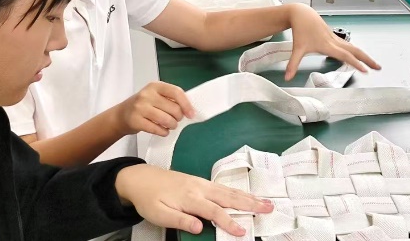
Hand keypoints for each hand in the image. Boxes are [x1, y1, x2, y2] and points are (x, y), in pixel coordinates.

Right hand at [113, 82, 195, 136]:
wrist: (121, 115)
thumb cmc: (143, 105)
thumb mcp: (155, 96)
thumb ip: (170, 99)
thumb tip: (189, 110)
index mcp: (155, 86)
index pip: (176, 92)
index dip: (186, 104)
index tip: (191, 114)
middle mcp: (147, 95)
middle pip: (173, 108)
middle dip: (178, 117)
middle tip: (175, 120)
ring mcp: (140, 108)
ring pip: (166, 120)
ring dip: (172, 125)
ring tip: (170, 125)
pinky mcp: (136, 121)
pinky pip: (157, 129)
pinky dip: (164, 132)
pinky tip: (163, 131)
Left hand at [115, 165, 273, 235]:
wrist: (140, 179)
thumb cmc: (148, 199)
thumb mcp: (159, 214)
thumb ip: (180, 220)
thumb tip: (200, 227)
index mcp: (190, 197)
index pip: (214, 211)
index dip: (229, 221)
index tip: (242, 232)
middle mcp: (200, 188)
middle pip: (229, 197)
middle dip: (250, 203)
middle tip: (269, 208)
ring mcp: (202, 183)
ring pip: (229, 190)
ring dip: (249, 196)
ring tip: (265, 201)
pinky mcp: (201, 182)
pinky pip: (224, 187)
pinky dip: (239, 191)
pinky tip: (246, 195)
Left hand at [284, 3, 380, 80]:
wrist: (301, 13)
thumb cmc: (300, 29)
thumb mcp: (296, 48)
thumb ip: (293, 64)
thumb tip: (286, 77)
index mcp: (327, 45)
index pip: (345, 56)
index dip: (355, 63)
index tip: (365, 70)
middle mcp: (334, 42)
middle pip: (355, 51)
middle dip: (367, 59)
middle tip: (378, 67)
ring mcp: (335, 38)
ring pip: (353, 47)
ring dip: (364, 55)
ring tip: (372, 64)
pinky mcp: (333, 37)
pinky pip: (348, 45)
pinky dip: (356, 51)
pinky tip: (358, 55)